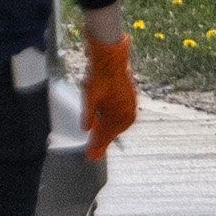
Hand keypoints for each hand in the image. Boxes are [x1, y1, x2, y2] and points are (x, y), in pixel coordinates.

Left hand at [80, 34, 139, 156]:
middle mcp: (128, 113)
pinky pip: (118, 116)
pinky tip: (104, 124)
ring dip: (106, 133)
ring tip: (97, 144)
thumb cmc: (101, 75)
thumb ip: (89, 114)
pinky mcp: (128, 99)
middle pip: (111, 133)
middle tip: (92, 156)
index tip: (91, 158)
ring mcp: (129, 106)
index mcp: (121, 115)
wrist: (111, 56)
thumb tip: (85, 130)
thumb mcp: (90, 96)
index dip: (97, 147)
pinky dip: (110, 122)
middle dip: (101, 142)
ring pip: (115, 125)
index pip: (106, 136)